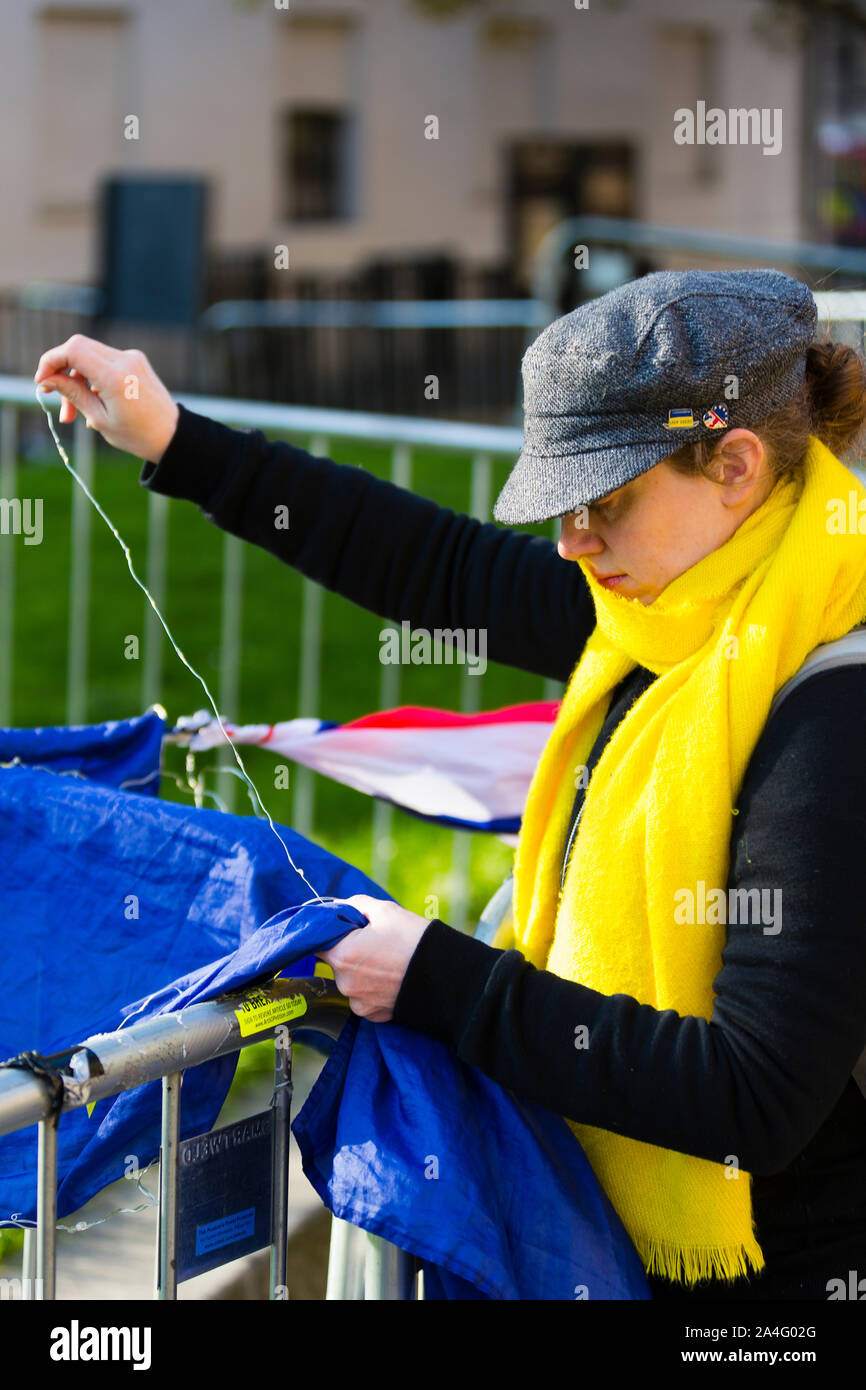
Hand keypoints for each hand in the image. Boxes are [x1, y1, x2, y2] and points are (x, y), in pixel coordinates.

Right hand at [33, 333, 179, 463]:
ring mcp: (132, 358)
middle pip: (79, 347)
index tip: (42, 382)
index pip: (73, 350)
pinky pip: (104, 362)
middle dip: (62, 371)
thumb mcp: (100, 418)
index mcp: (115, 376)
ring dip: (76, 379)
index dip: (51, 361)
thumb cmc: (138, 435)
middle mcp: (125, 360)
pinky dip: (92, 379)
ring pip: (90, 355)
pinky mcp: (136, 361)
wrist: (173, 436)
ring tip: (73, 414)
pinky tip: (93, 405)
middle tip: (54, 398)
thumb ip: (73, 394)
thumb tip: (47, 379)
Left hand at [318, 893, 431, 1022]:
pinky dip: (373, 988)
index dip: (328, 932)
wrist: (447, 976)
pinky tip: (392, 978)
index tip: (343, 927)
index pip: (316, 942)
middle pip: (335, 961)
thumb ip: (354, 905)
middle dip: (349, 950)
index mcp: (342, 955)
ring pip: (350, 980)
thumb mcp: (384, 910)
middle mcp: (345, 983)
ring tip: (388, 961)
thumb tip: (338, 907)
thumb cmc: (414, 939)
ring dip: (361, 971)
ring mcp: (359, 1002)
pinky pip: (364, 997)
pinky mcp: (373, 1016)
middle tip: (375, 941)